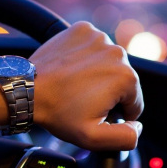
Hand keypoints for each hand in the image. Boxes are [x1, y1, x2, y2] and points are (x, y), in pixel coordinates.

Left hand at [29, 21, 143, 150]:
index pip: (134, 102)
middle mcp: (117, 52)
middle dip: (108, 93)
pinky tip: (72, 69)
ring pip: (108, 62)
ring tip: (75, 85)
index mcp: (126, 77)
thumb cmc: (58, 112)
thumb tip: (138, 126)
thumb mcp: (94, 138)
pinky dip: (86, 56)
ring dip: (98, 73)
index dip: (116, 114)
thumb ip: (126, 137)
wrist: (27, 90)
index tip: (94, 113)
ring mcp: (99, 37)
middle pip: (123, 80)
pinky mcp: (83, 29)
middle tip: (82, 100)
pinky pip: (93, 46)